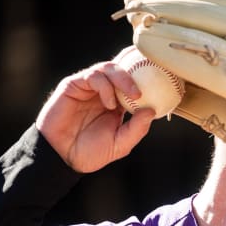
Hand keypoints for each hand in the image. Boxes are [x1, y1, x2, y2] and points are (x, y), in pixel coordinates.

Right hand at [35, 60, 154, 172]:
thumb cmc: (91, 152)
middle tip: (148, 89)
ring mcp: (88, 87)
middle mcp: (104, 92)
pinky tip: (110, 103)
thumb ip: (137, 129)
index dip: (146, 77)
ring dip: (124, 79)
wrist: (62, 158)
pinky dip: (106, 86)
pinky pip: (93, 76)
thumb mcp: (121, 144)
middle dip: (138, 72)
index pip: (133, 82)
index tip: (164, 79)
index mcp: (117, 103)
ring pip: (109, 68)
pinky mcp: (73, 86)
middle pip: (123, 69)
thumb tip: (151, 111)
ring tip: (133, 96)